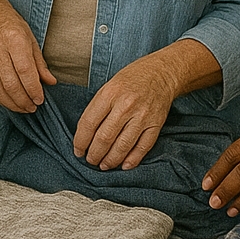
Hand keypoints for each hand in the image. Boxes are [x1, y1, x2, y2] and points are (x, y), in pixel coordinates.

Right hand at [0, 0, 56, 111]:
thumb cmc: (12, 26)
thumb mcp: (32, 40)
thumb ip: (40, 64)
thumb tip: (50, 82)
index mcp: (13, 39)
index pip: (25, 71)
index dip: (33, 89)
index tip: (40, 99)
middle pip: (10, 83)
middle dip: (24, 100)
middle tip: (32, 106)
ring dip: (12, 104)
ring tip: (23, 108)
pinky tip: (7, 102)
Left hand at [73, 55, 179, 170]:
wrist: (161, 72)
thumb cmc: (131, 79)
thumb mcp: (109, 86)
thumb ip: (97, 108)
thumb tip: (85, 134)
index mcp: (110, 94)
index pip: (89, 123)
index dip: (81, 141)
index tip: (77, 150)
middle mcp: (126, 106)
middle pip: (105, 137)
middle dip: (94, 154)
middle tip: (90, 160)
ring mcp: (142, 116)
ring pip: (123, 146)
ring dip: (111, 160)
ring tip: (103, 165)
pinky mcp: (156, 124)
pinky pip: (143, 147)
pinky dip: (132, 159)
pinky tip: (124, 166)